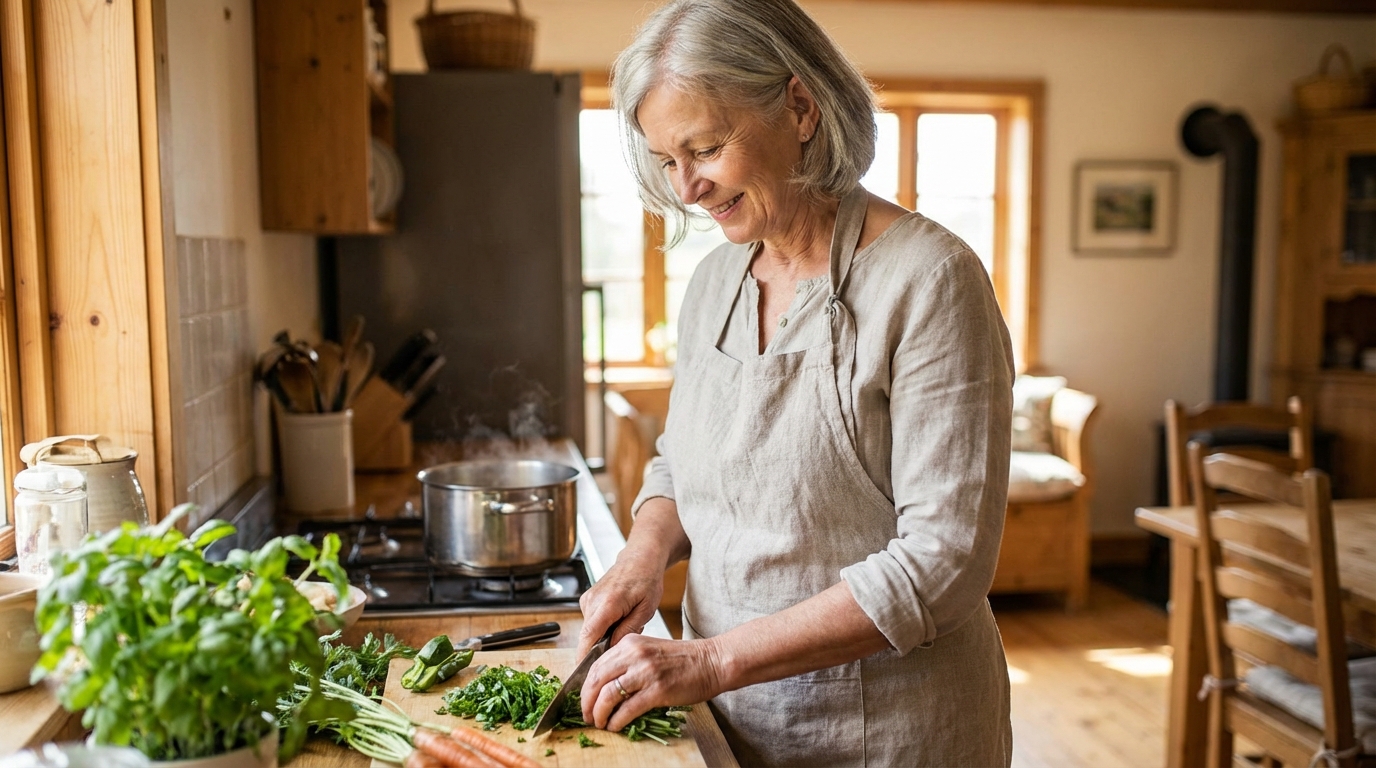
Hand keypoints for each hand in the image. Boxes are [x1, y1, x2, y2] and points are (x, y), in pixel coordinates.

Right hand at [575, 553, 664, 658]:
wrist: (640, 559)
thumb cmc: (647, 581)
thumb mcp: (645, 610)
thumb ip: (627, 631)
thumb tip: (612, 650)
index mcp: (608, 603)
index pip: (589, 636)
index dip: (585, 658)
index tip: (586, 675)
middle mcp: (592, 600)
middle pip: (586, 637)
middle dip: (596, 652)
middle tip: (613, 661)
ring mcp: (587, 599)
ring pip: (588, 631)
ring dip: (601, 638)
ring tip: (622, 631)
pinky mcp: (587, 600)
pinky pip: (591, 622)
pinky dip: (601, 629)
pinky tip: (617, 622)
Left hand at [580, 634, 726, 731]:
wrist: (711, 661)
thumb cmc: (683, 659)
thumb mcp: (649, 651)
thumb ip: (627, 662)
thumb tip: (604, 687)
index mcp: (630, 643)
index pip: (595, 665)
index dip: (585, 687)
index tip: (584, 700)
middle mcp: (634, 654)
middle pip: (596, 680)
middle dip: (586, 702)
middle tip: (586, 715)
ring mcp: (645, 672)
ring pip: (607, 695)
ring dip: (599, 713)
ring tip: (599, 723)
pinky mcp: (657, 690)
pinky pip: (627, 709)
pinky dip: (617, 721)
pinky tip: (615, 726)